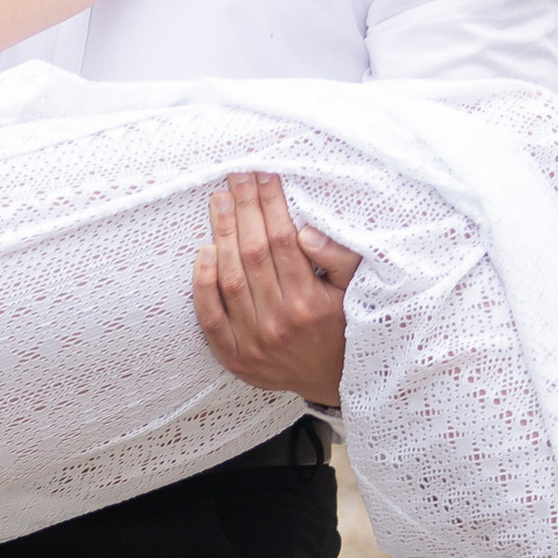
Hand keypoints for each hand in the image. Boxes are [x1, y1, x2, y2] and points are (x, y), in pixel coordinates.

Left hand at [193, 172, 358, 401]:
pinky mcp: (234, 357)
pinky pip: (211, 317)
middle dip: (244, 209)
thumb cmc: (343, 326)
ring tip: (220, 201)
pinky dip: (203, 284)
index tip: (264, 176)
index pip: (284, 241)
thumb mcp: (355, 292)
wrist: (332, 381)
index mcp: (310, 304)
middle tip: (237, 178)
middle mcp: (280, 322)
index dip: (271, 204)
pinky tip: (204, 251)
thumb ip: (339, 258)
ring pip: (230, 279)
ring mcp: (254, 342)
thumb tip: (306, 230)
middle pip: (254, 253)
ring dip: (222, 235)